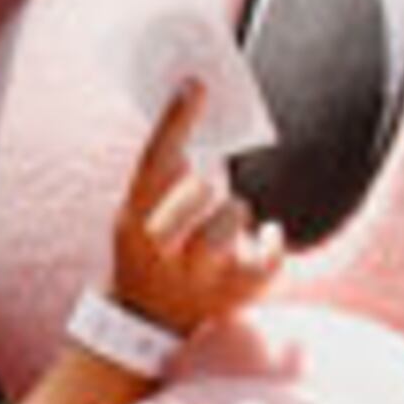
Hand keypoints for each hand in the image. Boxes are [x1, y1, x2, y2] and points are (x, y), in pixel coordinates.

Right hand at [106, 80, 281, 336]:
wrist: (143, 318)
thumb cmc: (150, 245)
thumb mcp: (138, 211)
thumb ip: (162, 171)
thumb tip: (191, 103)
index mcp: (132, 222)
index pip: (152, 163)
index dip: (175, 121)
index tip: (196, 85)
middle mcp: (160, 253)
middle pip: (196, 193)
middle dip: (203, 188)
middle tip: (203, 195)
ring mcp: (196, 279)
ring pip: (230, 221)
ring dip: (235, 214)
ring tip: (227, 223)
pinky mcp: (230, 296)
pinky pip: (268, 258)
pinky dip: (272, 242)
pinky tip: (265, 237)